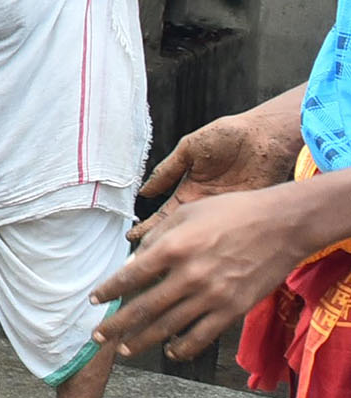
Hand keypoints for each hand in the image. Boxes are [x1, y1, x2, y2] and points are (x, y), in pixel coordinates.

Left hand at [95, 186, 307, 361]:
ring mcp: (212, 296)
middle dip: (117, 326)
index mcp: (173, 248)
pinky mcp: (233, 310)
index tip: (94, 301)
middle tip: (99, 337)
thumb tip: (133, 263)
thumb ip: (157, 239)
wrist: (282, 225)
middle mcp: (189, 275)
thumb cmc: (231, 213)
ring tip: (126, 349)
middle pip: (144, 308)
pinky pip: (202, 336)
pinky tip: (170, 351)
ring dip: (143, 341)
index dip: (109, 291)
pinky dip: (183, 348)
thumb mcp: (186, 214)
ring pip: (169, 327)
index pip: (130, 276)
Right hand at [132, 100, 305, 243]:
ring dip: (189, 248)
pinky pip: (229, 231)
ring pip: (204, 236)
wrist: (265, 134)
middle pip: (182, 231)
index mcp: (190, 190)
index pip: (165, 214)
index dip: (149, 226)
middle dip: (163, 245)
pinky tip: (206, 253)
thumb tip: (143, 192)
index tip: (131, 238)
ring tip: (171, 262)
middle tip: (145, 259)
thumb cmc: (227, 135)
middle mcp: (207, 205)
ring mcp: (227, 212)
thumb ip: (167, 171)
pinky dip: (219, 243)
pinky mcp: (247, 213)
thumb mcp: (189, 150)